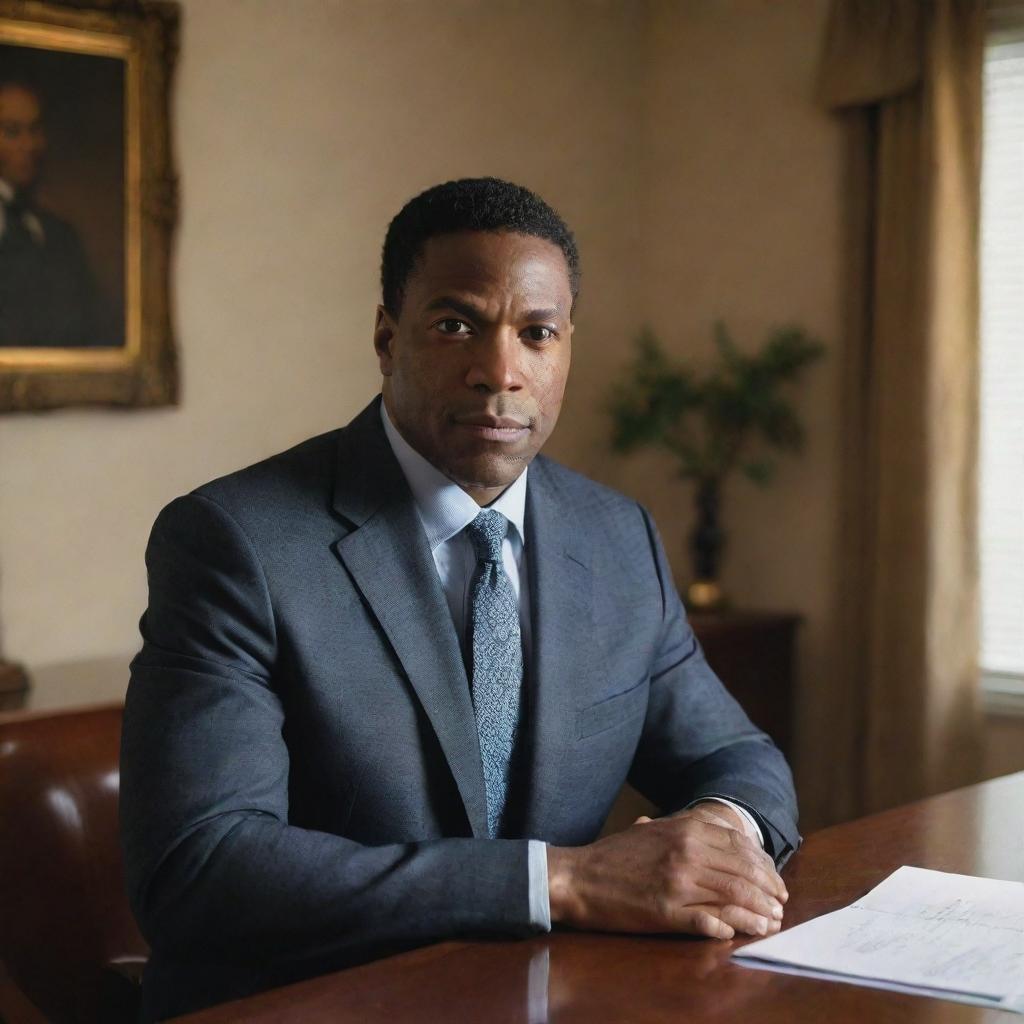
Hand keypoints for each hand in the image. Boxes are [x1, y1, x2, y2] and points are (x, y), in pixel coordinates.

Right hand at [547, 809, 787, 939]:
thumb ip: (687, 827)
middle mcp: (686, 853)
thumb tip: (722, 831)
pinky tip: (739, 932)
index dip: (765, 866)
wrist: (578, 877)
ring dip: (758, 912)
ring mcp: (677, 883)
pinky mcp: (666, 912)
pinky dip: (730, 927)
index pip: (741, 846)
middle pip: (743, 873)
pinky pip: (709, 921)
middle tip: (779, 905)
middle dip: (768, 891)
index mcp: (685, 830)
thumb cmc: (615, 855)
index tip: (775, 881)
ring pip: (733, 898)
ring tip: (770, 922)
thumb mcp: (654, 830)